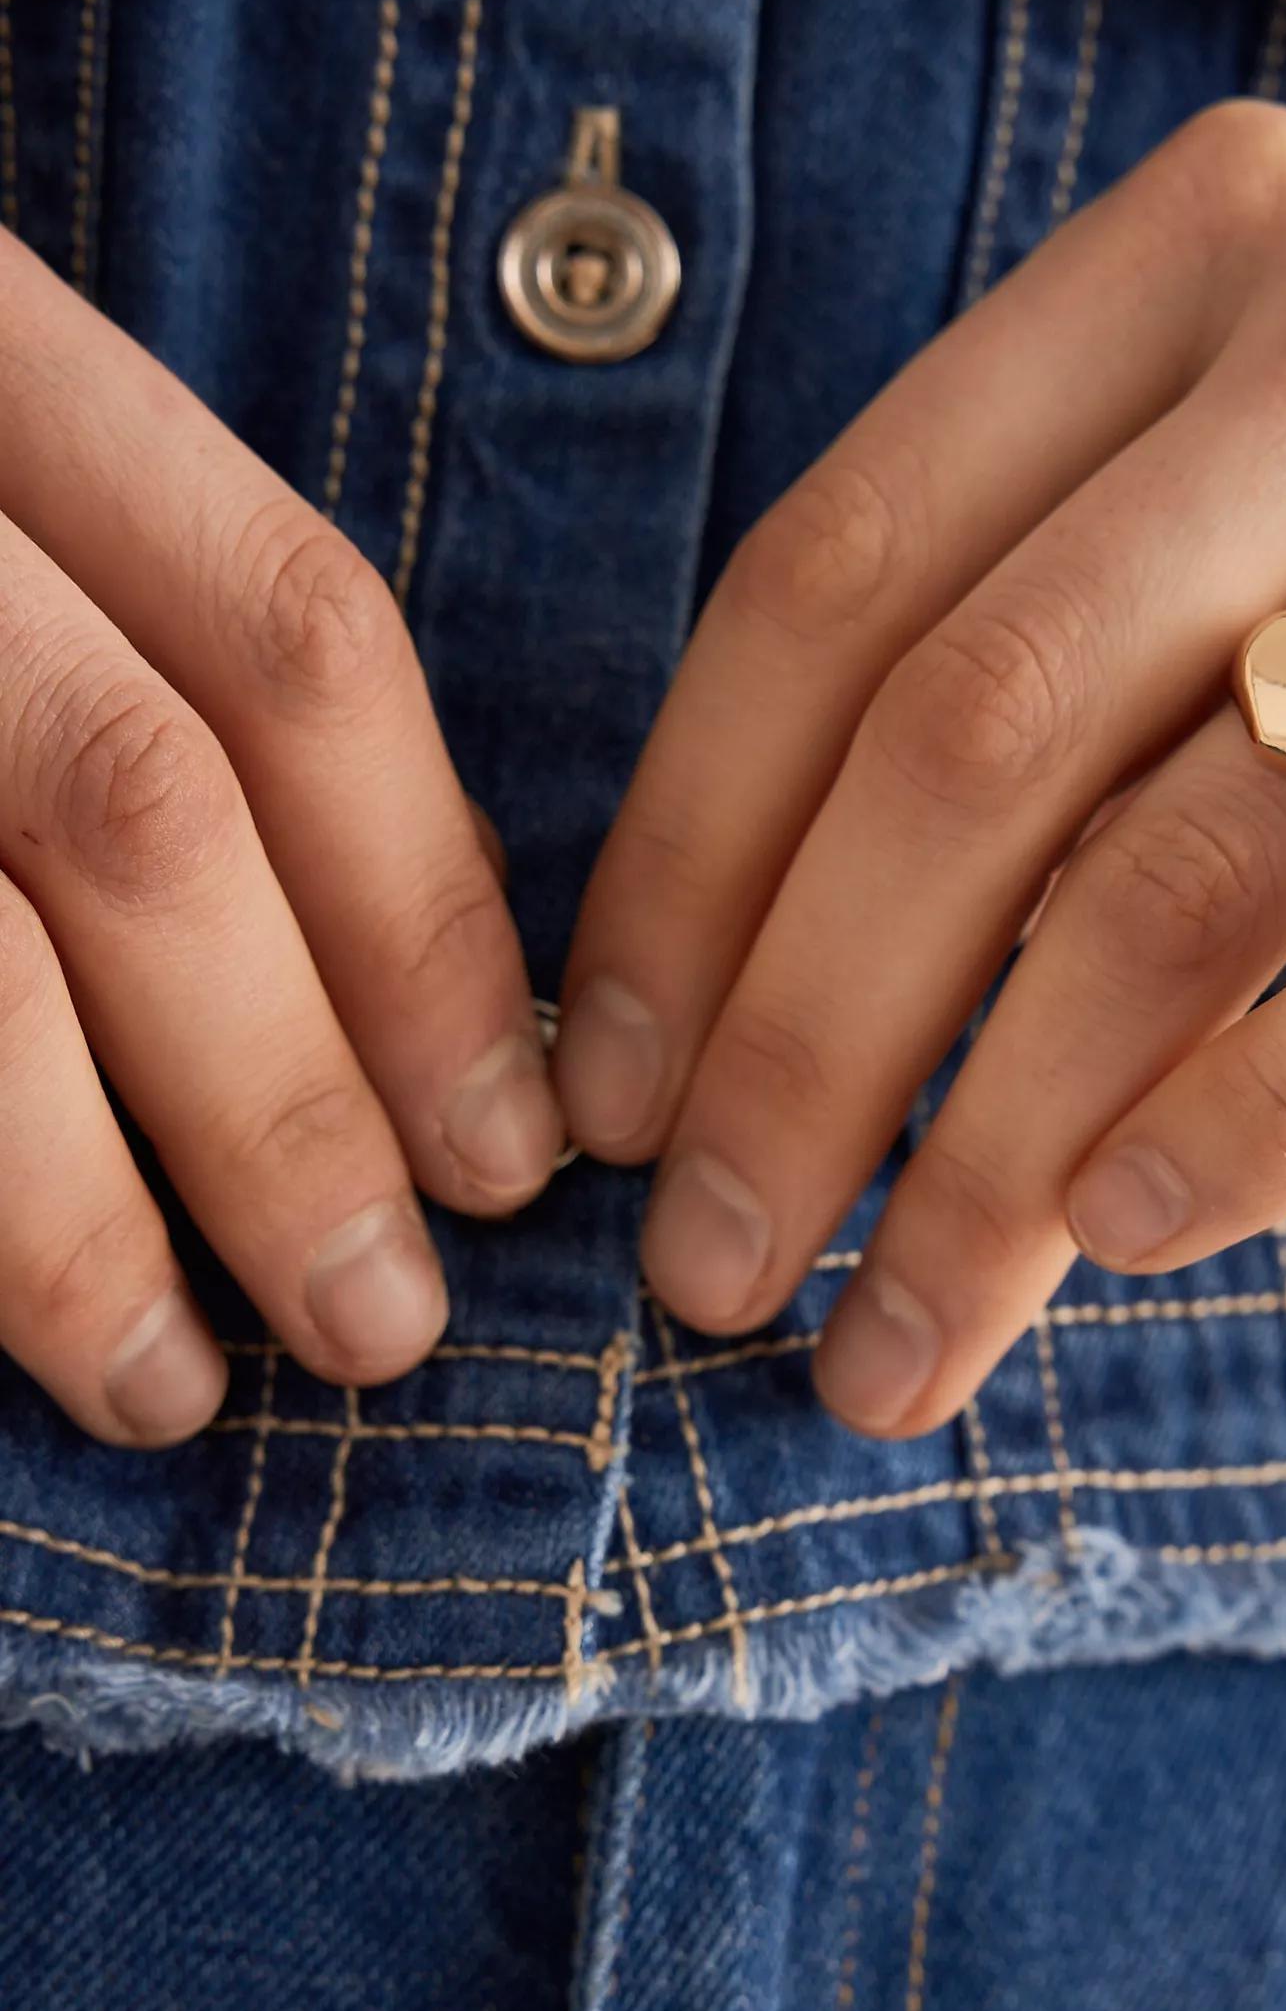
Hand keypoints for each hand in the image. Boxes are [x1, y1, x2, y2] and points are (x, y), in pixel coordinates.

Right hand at [0, 230, 562, 1443]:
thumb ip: (120, 665)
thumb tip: (394, 981)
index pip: (288, 626)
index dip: (426, 908)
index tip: (509, 1132)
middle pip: (136, 799)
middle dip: (289, 1096)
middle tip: (382, 1317)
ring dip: (76, 1216)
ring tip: (167, 1384)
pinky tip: (1, 1318)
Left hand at [556, 102, 1285, 1436]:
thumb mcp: (1274, 554)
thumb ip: (1039, 686)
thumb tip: (722, 1022)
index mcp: (1213, 247)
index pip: (844, 572)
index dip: (687, 861)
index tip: (608, 1094)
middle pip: (984, 723)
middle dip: (806, 1040)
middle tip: (714, 1268)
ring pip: (1189, 865)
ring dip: (1000, 1154)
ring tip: (901, 1338)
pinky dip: (1259, 1126)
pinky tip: (1135, 1245)